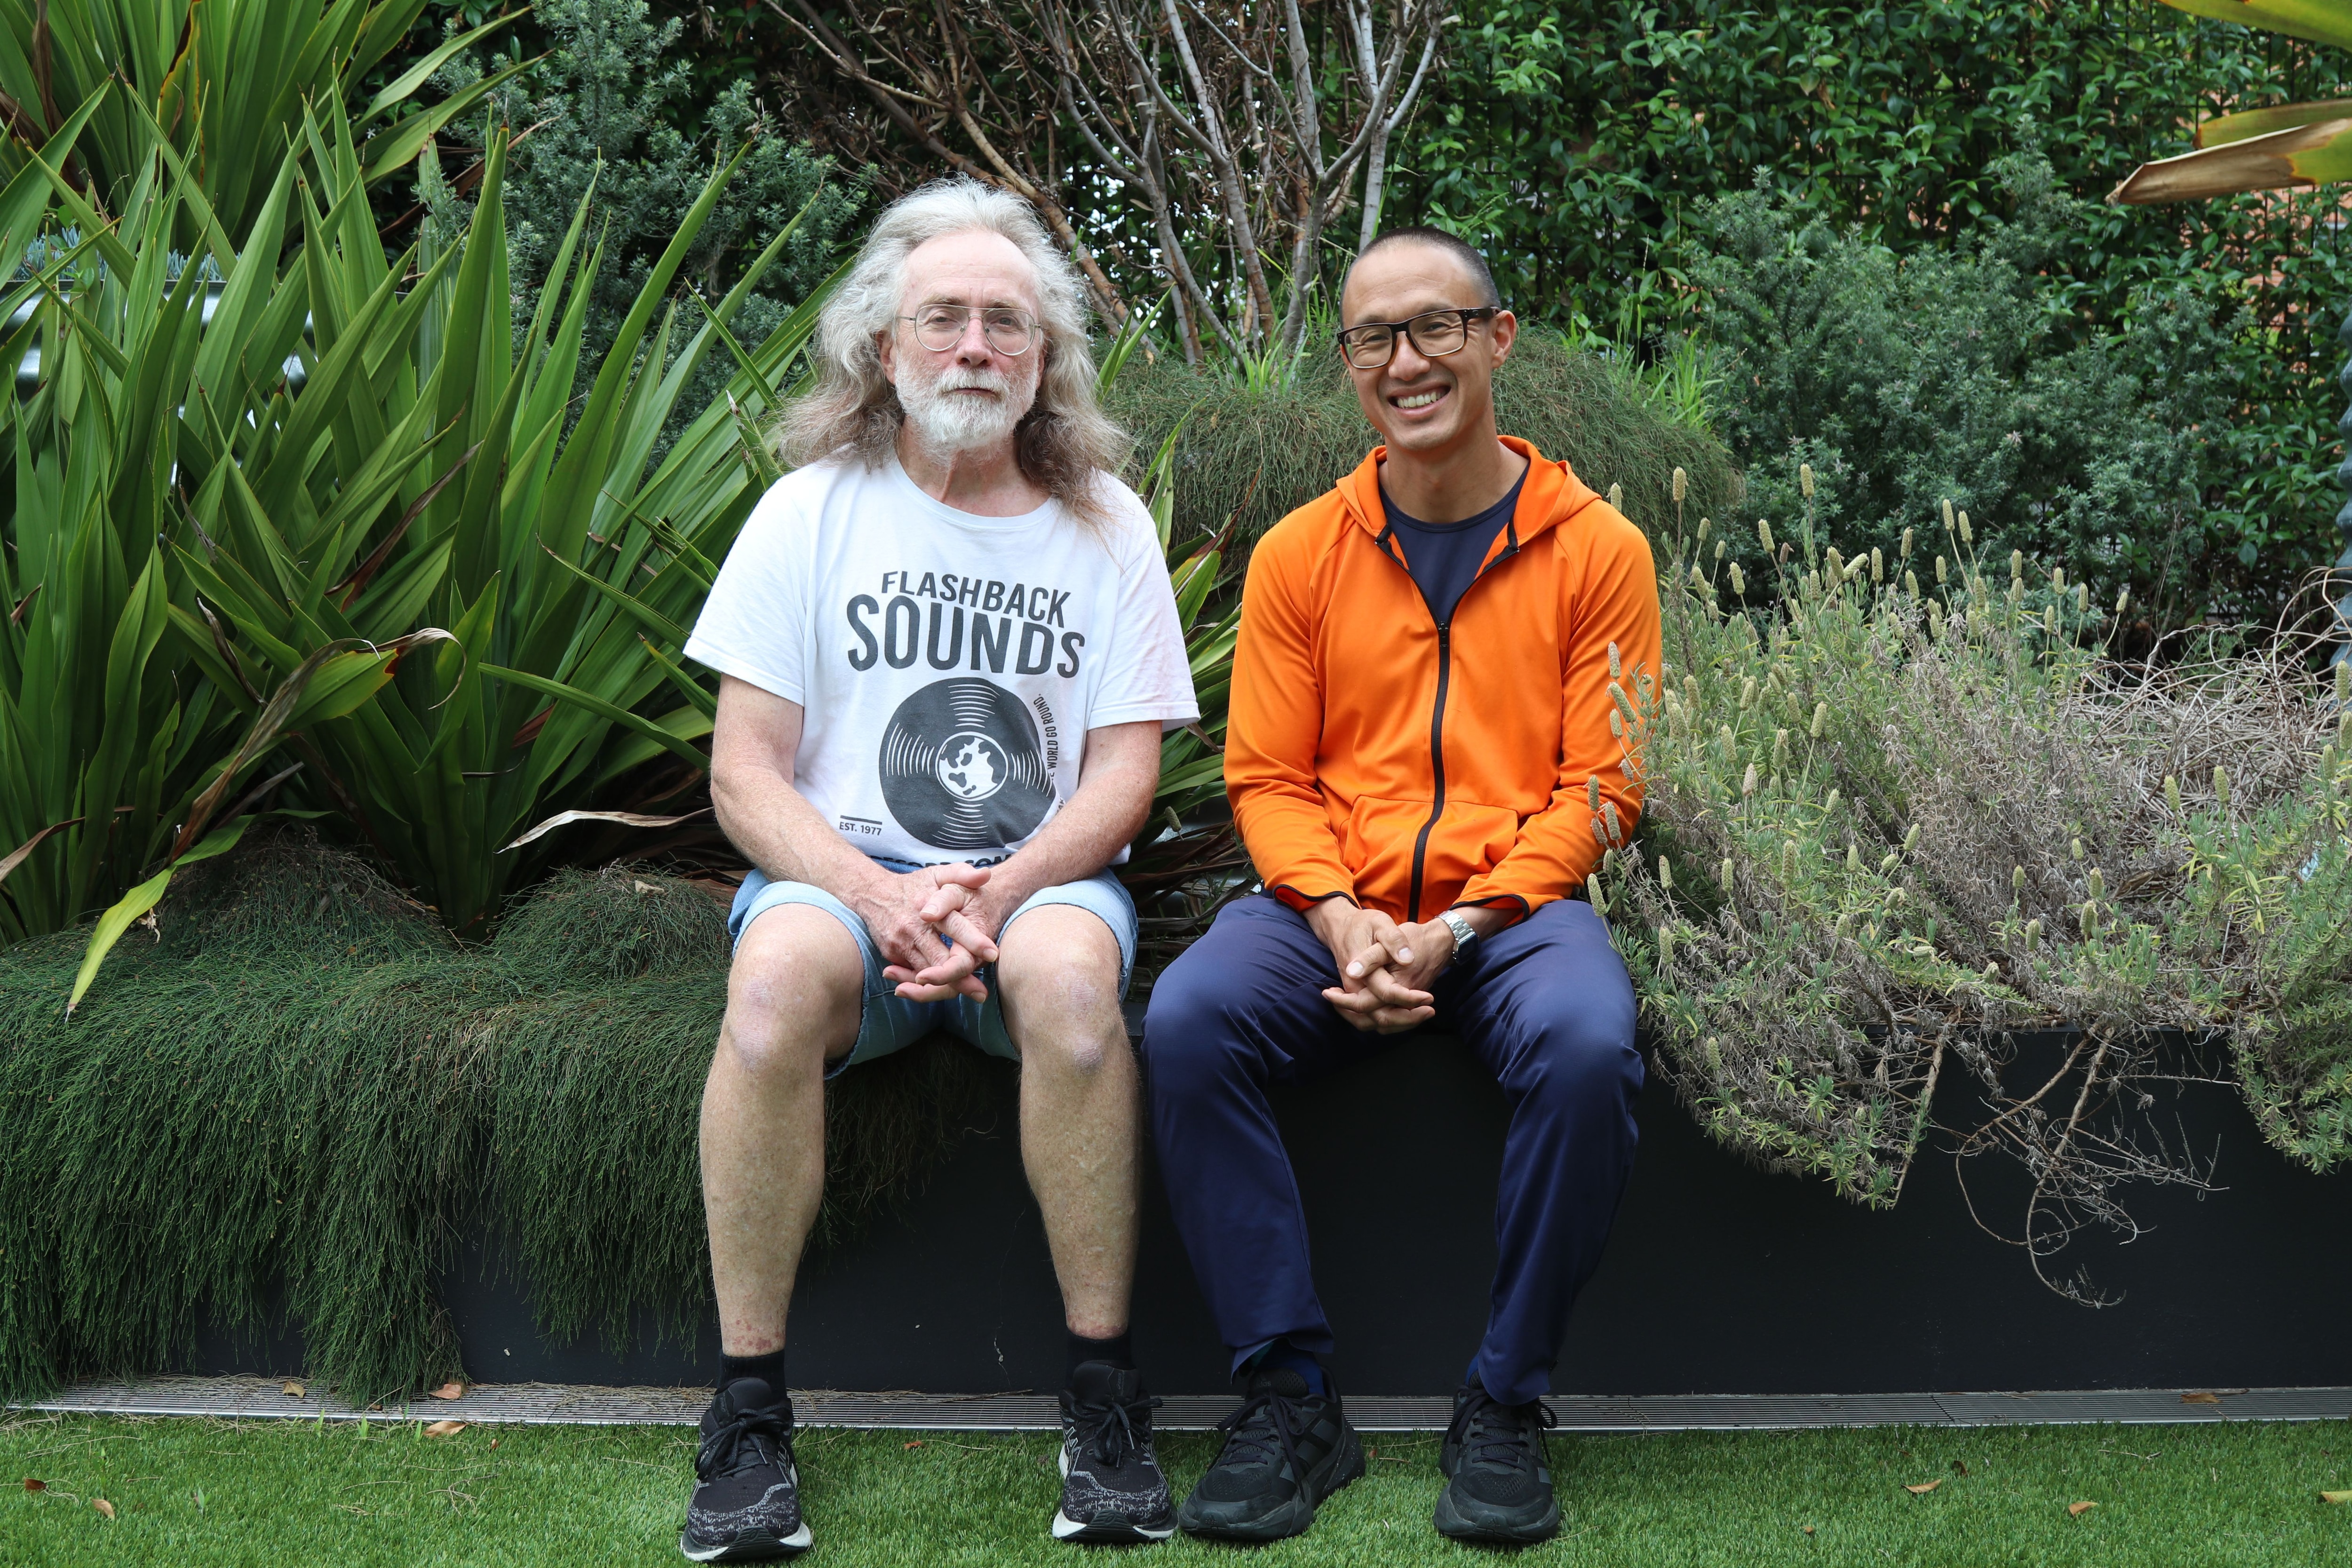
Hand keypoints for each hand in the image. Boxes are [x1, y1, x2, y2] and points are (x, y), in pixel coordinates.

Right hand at [849, 863, 995, 1001]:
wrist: (873, 893)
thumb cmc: (914, 885)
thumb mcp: (938, 873)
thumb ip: (962, 873)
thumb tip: (985, 875)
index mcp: (928, 906)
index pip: (954, 927)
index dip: (973, 942)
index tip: (993, 954)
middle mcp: (913, 928)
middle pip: (940, 961)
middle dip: (962, 979)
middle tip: (982, 992)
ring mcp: (901, 944)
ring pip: (927, 974)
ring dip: (948, 986)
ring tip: (972, 993)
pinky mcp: (892, 954)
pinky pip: (913, 975)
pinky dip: (930, 984)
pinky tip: (949, 989)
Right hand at [1304, 899, 1435, 1033]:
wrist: (1341, 927)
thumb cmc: (1362, 924)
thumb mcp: (1380, 923)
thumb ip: (1393, 940)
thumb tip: (1407, 958)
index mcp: (1361, 972)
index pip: (1388, 994)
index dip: (1411, 999)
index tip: (1430, 998)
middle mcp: (1355, 988)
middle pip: (1379, 1018)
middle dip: (1407, 1019)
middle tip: (1430, 1011)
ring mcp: (1354, 994)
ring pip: (1374, 1023)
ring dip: (1399, 1024)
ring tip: (1422, 1014)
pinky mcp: (1357, 996)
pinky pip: (1370, 1019)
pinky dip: (1389, 1022)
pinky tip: (1407, 1014)